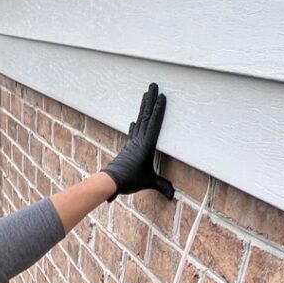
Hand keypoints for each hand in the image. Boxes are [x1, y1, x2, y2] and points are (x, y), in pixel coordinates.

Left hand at [101, 83, 173, 200]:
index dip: (159, 110)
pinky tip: (134, 121)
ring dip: (143, 107)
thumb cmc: (129, 180)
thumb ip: (162, 186)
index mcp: (146, 145)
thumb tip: (173, 197)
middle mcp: (139, 140)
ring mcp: (133, 142)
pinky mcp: (128, 148)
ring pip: (140, 120)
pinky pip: (134, 133)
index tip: (162, 96)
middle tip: (153, 85)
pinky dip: (136, 125)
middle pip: (146, 116)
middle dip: (150, 100)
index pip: (154, 123)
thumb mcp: (148, 182)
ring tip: (145, 94)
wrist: (110, 181)